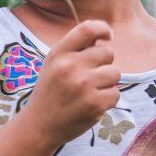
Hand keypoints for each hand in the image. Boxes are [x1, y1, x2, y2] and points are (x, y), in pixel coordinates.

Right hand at [25, 20, 120, 148]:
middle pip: (108, 52)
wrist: (39, 126)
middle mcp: (70, 66)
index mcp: (59, 53)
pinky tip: (92, 103)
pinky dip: (108, 99)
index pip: (88, 29)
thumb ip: (75, 49)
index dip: (103, 29)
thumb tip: (104, 37)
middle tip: (91, 75)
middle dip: (104, 63)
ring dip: (107, 82)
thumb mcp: (53, 63)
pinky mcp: (94, 104)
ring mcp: (83, 86)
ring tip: (91, 90)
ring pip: (115, 73)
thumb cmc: (51, 91)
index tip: (108, 36)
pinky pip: (115, 93)